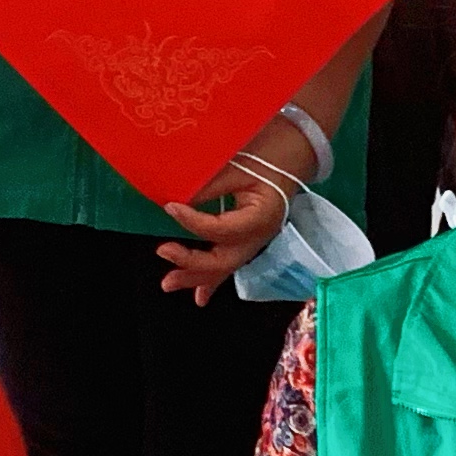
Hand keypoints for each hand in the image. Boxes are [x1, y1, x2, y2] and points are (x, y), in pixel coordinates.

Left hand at [157, 166, 293, 301]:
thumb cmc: (268, 157)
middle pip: (223, 260)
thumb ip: (210, 187)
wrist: (291, 157)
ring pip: (224, 267)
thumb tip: (178, 202)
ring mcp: (255, 242)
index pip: (221, 229)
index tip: (170, 206)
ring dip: (196, 277)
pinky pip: (229, 264)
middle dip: (191, 263)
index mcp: (261, 217)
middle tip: (163, 251)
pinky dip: (212, 280)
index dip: (192, 221)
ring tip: (169, 284)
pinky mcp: (248, 241)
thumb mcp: (238, 166)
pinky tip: (200, 297)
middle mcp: (259, 237)